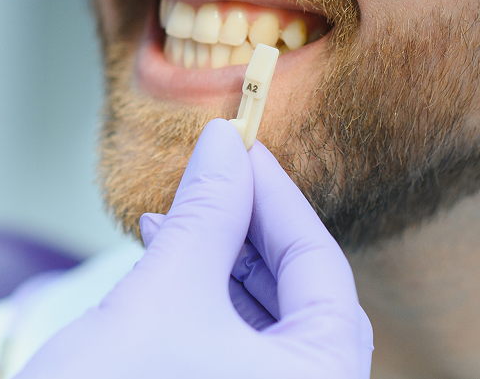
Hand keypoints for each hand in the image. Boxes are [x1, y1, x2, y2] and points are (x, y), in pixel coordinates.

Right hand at [13, 119, 372, 378]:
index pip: (320, 267)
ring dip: (220, 255)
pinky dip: (201, 292)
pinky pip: (231, 339)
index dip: (278, 197)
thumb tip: (224, 143)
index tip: (242, 147)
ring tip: (176, 212)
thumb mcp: (165, 293)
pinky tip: (161, 250)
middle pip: (298, 292)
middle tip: (215, 172)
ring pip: (262, 315)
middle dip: (248, 226)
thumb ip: (206, 213)